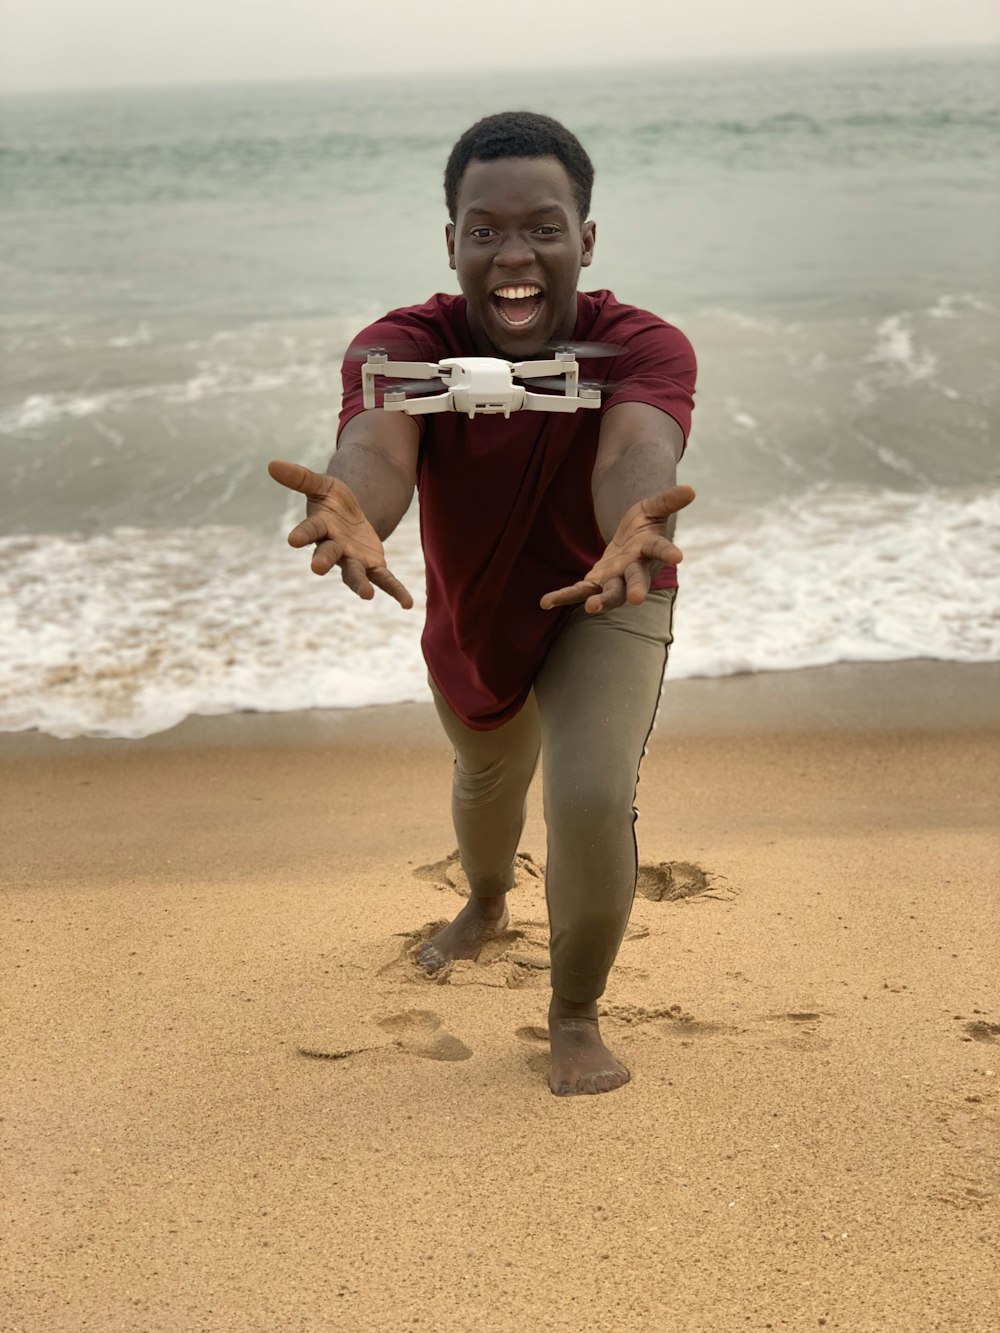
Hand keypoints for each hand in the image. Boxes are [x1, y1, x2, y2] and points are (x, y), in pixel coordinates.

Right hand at [268, 459, 412, 607]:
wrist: (355, 518)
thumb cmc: (334, 503)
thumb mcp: (322, 485)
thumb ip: (300, 478)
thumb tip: (271, 464)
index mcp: (321, 527)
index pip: (309, 530)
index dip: (302, 534)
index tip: (292, 540)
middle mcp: (334, 547)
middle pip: (328, 554)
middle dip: (322, 560)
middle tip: (316, 568)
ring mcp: (353, 559)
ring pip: (354, 574)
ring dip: (359, 584)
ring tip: (366, 595)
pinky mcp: (373, 566)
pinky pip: (385, 580)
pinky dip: (395, 591)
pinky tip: (407, 603)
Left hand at [540, 484, 694, 613]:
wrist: (629, 540)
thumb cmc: (643, 525)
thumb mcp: (652, 508)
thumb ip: (667, 500)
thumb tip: (691, 489)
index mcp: (650, 550)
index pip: (660, 548)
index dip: (667, 552)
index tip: (678, 557)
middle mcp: (634, 570)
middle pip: (636, 581)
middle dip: (637, 589)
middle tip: (638, 599)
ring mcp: (615, 579)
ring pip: (610, 594)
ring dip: (601, 602)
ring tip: (591, 609)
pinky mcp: (596, 582)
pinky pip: (580, 591)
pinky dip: (564, 596)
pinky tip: (545, 602)